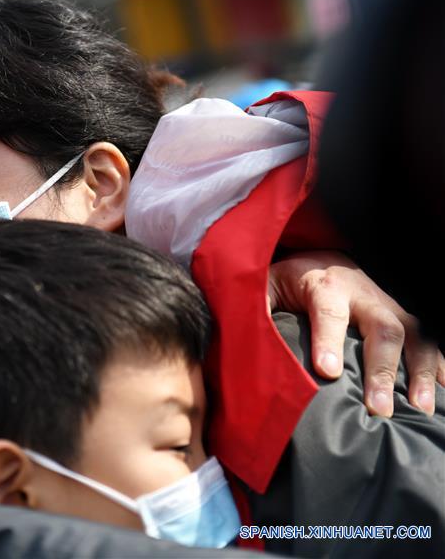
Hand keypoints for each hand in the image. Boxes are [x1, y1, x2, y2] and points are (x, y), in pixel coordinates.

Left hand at [268, 250, 443, 416]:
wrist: (318, 258)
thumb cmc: (287, 279)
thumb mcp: (263, 286)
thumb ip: (255, 308)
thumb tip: (240, 339)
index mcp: (323, 283)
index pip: (328, 311)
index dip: (328, 340)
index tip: (326, 372)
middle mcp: (362, 292)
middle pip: (382, 327)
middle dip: (381, 369)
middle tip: (376, 407)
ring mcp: (387, 304)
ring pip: (415, 334)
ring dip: (419, 372)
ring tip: (417, 408)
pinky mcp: (401, 315)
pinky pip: (429, 339)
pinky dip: (437, 366)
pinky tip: (439, 394)